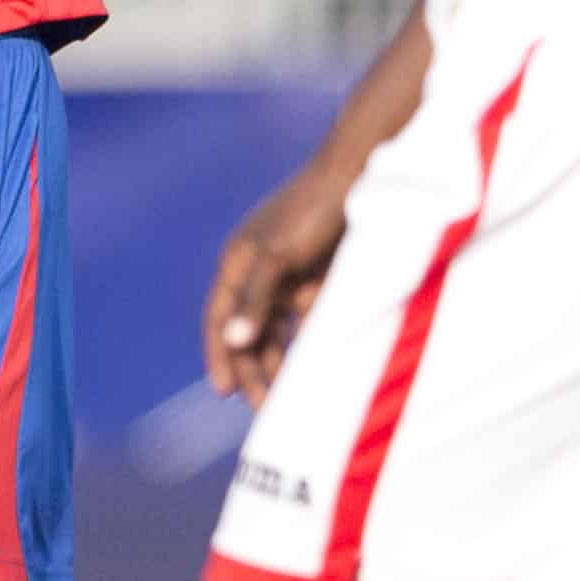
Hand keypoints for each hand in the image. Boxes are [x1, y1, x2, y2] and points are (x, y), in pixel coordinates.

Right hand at [204, 161, 355, 401]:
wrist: (360, 174)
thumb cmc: (313, 210)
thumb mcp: (278, 256)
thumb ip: (255, 300)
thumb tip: (233, 340)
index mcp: (238, 262)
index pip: (219, 318)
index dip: (219, 354)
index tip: (224, 392)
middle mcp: (257, 271)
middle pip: (246, 329)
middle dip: (251, 367)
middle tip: (262, 406)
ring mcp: (286, 274)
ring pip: (275, 329)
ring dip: (276, 359)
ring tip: (285, 395)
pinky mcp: (314, 275)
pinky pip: (302, 318)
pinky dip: (302, 341)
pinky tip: (310, 364)